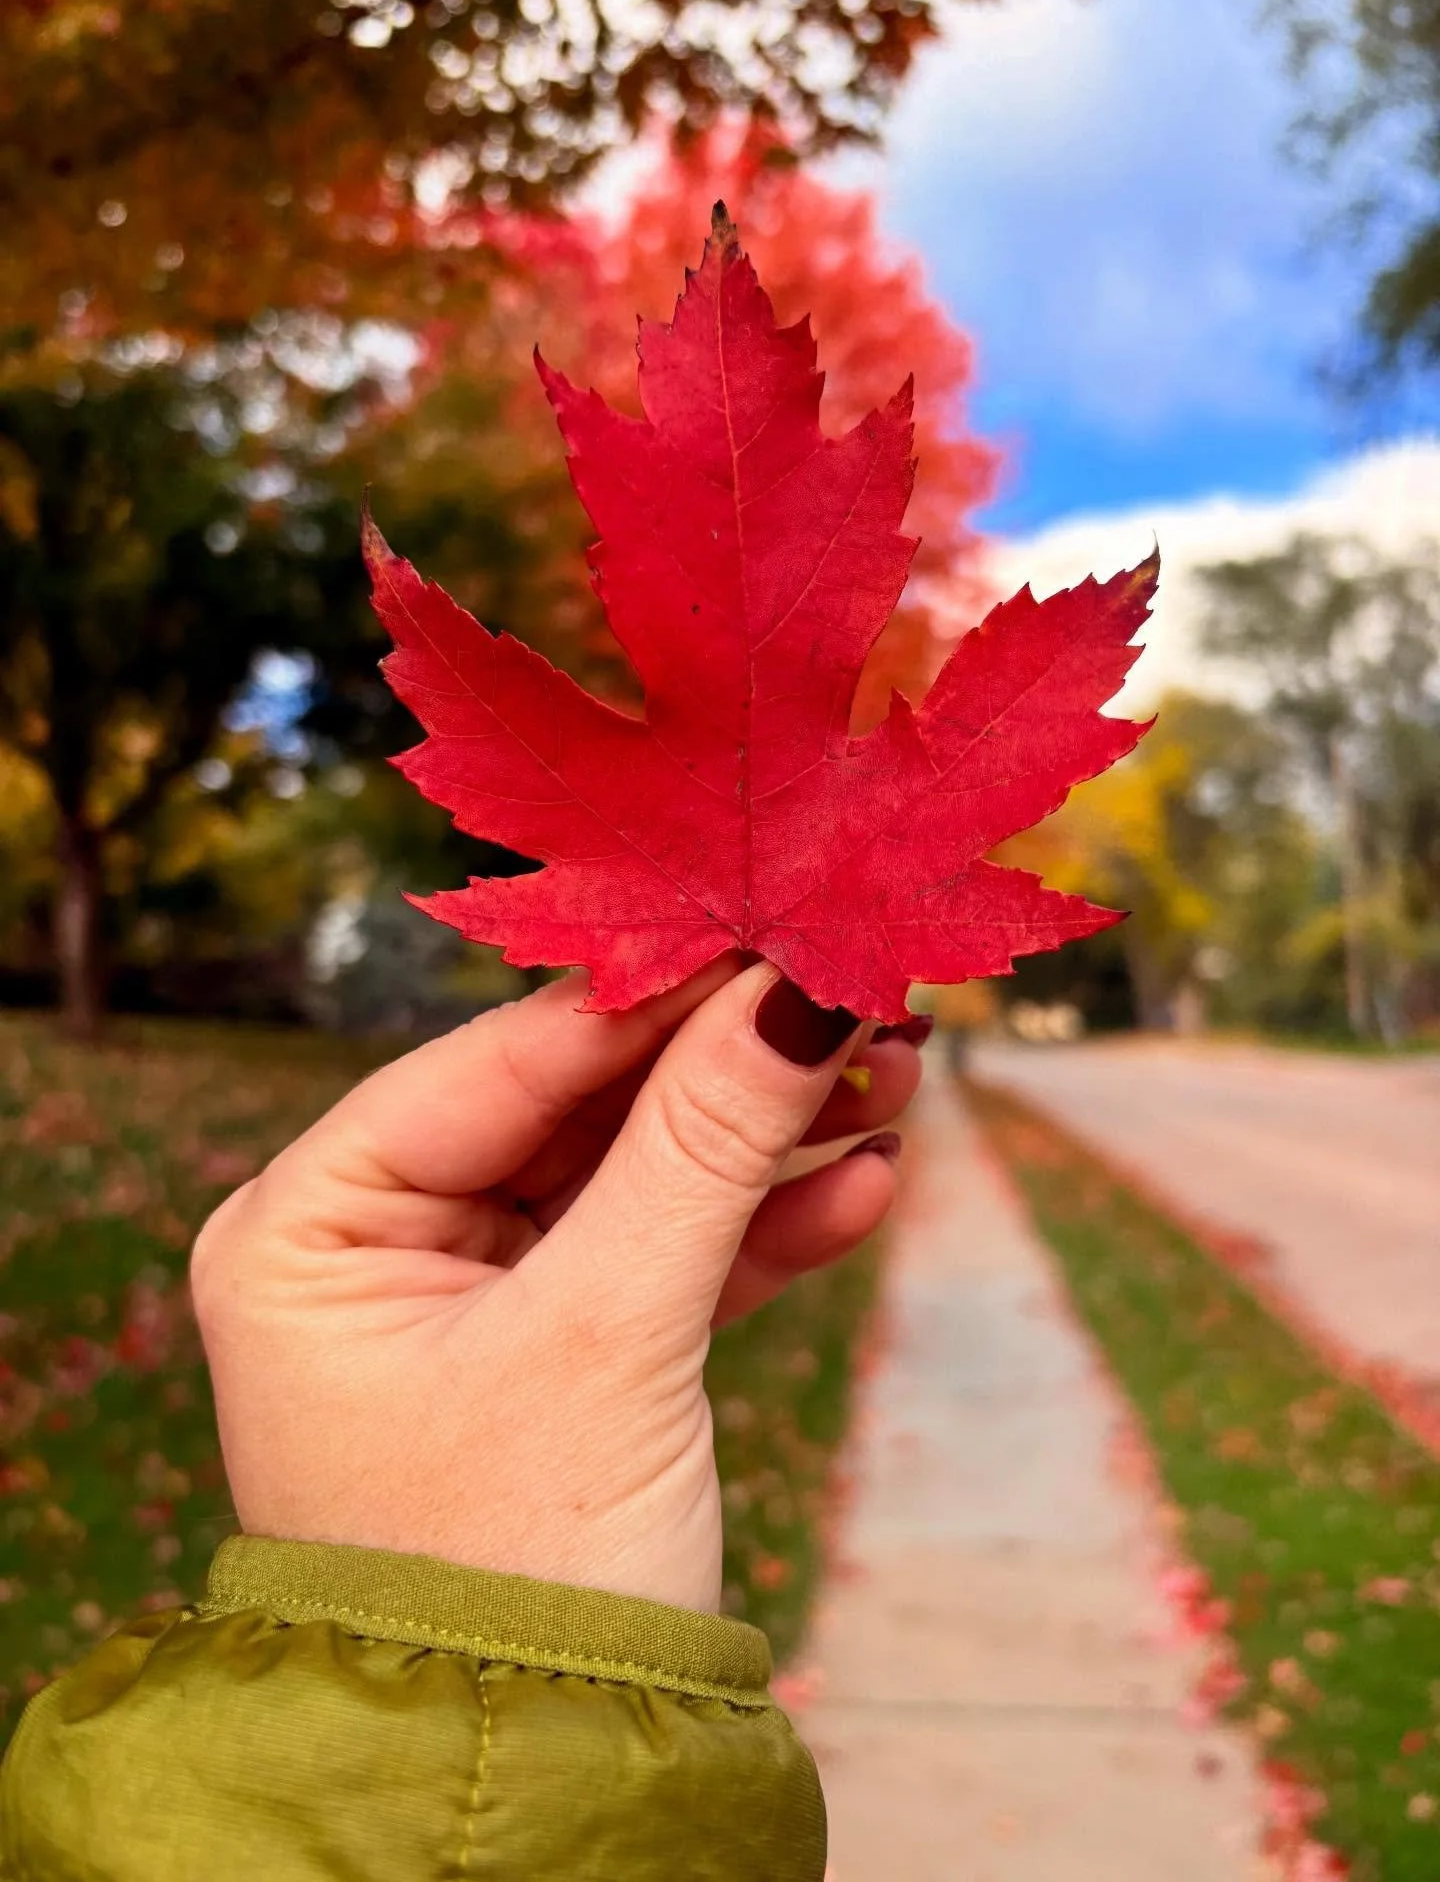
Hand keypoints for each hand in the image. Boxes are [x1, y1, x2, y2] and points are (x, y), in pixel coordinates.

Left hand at [190, 959, 925, 1611]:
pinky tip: (864, 1189)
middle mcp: (375, 1245)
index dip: (655, 989)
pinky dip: (757, 1232)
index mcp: (311, 1223)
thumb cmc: (509, 1567)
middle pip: (580, 1106)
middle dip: (729, 1064)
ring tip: (897, 1077)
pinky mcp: (553, 1355)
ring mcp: (468, 1301)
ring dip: (765, 1139)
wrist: (525, 1787)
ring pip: (635, 1178)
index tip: (783, 928)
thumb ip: (705, 1145)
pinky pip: (660, 1261)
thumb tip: (804, 984)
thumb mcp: (610, 1334)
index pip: (503, 1057)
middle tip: (862, 995)